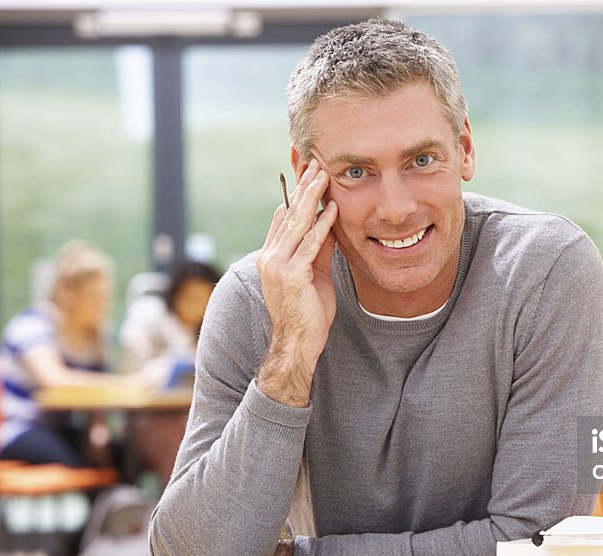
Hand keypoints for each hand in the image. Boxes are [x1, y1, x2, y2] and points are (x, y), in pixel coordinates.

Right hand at [256, 160, 338, 406]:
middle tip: (317, 163)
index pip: (284, 218)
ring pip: (296, 224)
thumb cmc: (308, 314)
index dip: (297, 195)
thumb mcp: (315, 274)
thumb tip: (329, 224)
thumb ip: (318, 249)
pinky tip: (333, 209)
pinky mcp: (291, 276)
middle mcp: (269, 257)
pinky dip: (322, 226)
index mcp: (271, 256)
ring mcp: (277, 266)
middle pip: (288, 214)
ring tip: (324, 176)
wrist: (297, 345)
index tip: (311, 174)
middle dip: (304, 188)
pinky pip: (308, 245)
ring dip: (312, 198)